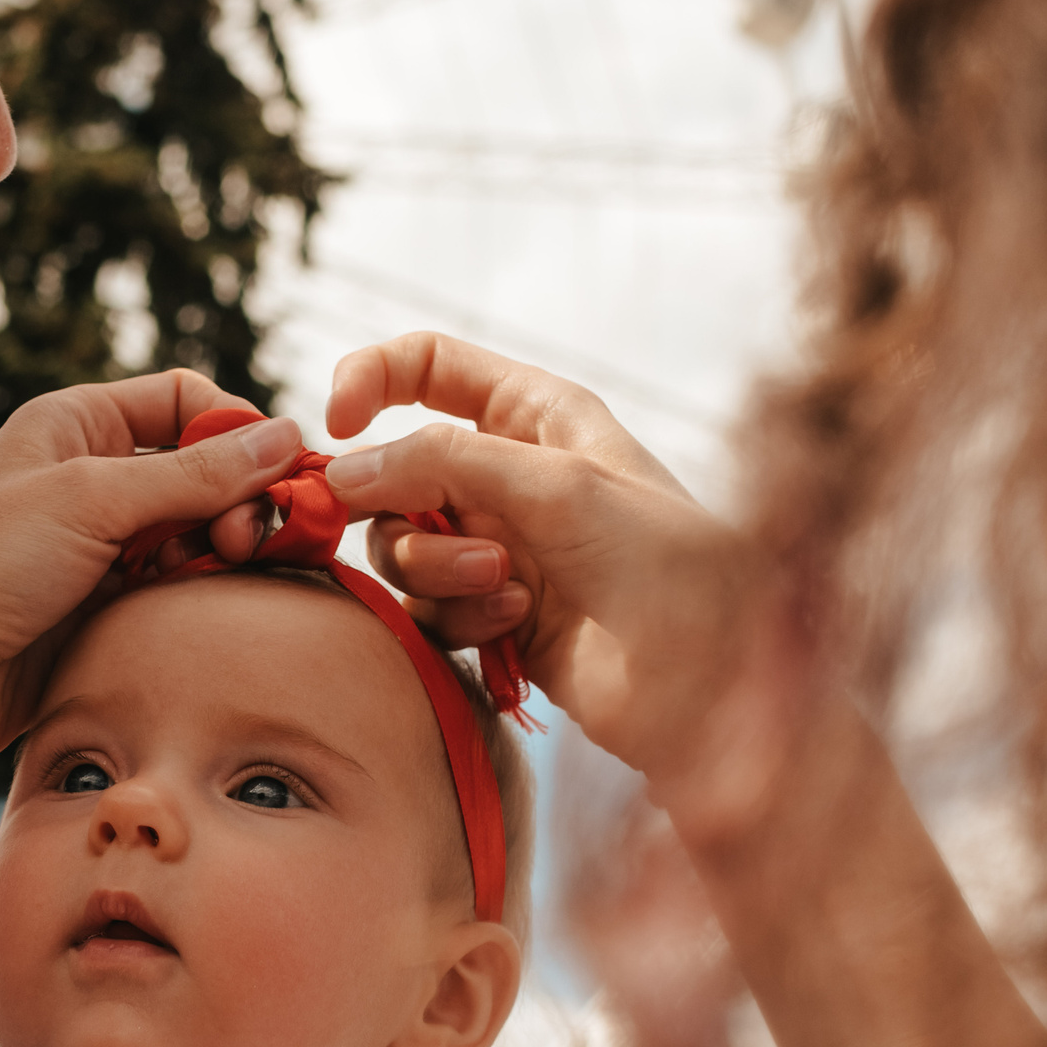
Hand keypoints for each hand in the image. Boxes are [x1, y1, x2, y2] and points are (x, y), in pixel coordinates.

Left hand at [0, 368, 306, 784]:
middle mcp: (88, 480)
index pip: (184, 402)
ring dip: (223, 550)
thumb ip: (195, 473)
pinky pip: (175, 592)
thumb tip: (288, 436)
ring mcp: (97, 548)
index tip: (284, 471)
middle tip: (249, 540)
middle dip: (239, 500)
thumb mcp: (92, 499)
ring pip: (194, 535)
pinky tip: (209, 610)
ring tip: (226, 571)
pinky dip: (202, 595)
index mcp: (75, 426)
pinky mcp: (102, 612)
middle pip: (200, 473)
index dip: (238, 430)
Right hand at [320, 333, 772, 788]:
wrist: (709, 680)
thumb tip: (343, 472)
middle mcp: (508, 475)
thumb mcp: (557, 485)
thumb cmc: (664, 562)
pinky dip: (462, 615)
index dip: (370, 380)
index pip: (427, 366)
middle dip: (404, 507)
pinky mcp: (490, 616)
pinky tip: (520, 623)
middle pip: (394, 471)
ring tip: (509, 584)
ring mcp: (496, 547)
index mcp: (536, 415)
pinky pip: (427, 607)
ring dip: (441, 568)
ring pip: (402, 546)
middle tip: (441, 537)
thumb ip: (442, 463)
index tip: (337, 425)